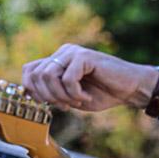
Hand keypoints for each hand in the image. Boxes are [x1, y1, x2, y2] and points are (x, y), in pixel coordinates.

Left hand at [22, 44, 157, 111]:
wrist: (130, 89)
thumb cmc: (103, 92)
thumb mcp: (71, 96)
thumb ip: (52, 92)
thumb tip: (28, 94)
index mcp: (58, 60)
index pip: (29, 71)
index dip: (32, 90)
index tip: (49, 104)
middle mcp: (63, 52)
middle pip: (35, 75)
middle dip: (47, 96)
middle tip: (66, 105)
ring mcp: (73, 52)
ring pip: (48, 75)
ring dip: (60, 95)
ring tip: (76, 101)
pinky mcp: (84, 56)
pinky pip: (67, 78)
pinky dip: (74, 93)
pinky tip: (86, 96)